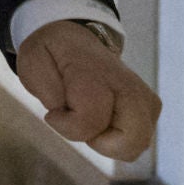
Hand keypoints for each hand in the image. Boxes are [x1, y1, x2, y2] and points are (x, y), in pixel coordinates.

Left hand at [15, 20, 160, 160]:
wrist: (75, 39)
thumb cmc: (52, 55)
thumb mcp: (33, 63)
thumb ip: (48, 92)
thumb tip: (71, 117)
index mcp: (96, 72)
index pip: (90, 120)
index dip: (65, 125)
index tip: (53, 112)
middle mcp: (129, 85)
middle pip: (133, 140)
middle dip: (100, 142)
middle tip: (81, 119)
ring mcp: (145, 97)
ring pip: (138, 144)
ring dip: (109, 142)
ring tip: (92, 116)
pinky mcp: (150, 108)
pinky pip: (138, 142)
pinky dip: (118, 140)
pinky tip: (104, 119)